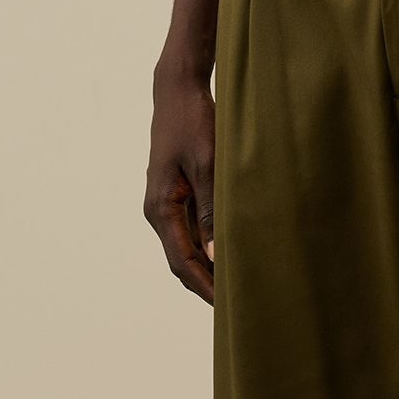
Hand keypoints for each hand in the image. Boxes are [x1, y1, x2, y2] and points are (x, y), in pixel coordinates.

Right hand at [144, 65, 216, 303]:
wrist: (179, 91)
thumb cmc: (193, 123)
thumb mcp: (208, 166)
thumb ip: (210, 212)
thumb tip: (214, 257)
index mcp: (160, 208)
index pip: (181, 262)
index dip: (203, 287)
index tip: (225, 307)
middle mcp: (159, 211)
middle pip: (182, 261)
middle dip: (206, 284)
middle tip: (237, 305)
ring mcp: (168, 204)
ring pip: (189, 247)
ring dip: (210, 266)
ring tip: (239, 284)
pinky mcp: (179, 195)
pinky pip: (193, 230)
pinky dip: (211, 245)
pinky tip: (233, 252)